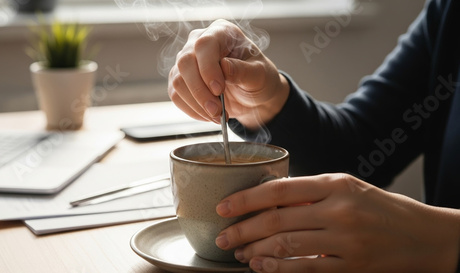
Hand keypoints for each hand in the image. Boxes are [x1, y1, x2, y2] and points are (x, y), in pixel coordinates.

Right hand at [168, 19, 289, 129]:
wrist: (252, 96)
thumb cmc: (258, 79)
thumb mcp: (259, 75)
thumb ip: (243, 70)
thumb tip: (224, 66)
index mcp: (222, 32)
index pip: (204, 45)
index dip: (208, 68)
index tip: (219, 90)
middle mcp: (199, 42)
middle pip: (185, 63)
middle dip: (200, 92)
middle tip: (217, 111)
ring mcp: (187, 61)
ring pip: (178, 82)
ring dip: (197, 104)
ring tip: (217, 116)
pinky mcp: (180, 80)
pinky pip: (176, 96)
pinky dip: (192, 110)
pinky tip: (208, 115)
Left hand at [215, 173, 459, 271]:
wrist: (421, 235)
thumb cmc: (379, 207)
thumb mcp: (347, 187)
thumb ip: (310, 192)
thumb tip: (268, 199)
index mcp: (335, 184)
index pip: (279, 189)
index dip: (246, 199)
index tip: (224, 207)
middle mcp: (338, 210)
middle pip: (276, 219)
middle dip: (242, 229)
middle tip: (223, 236)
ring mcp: (345, 241)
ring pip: (286, 245)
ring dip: (255, 250)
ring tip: (238, 252)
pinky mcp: (350, 266)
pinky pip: (305, 268)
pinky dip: (279, 268)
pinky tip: (261, 267)